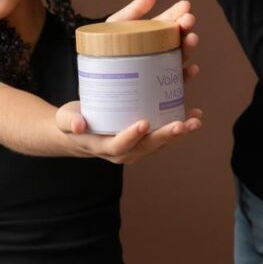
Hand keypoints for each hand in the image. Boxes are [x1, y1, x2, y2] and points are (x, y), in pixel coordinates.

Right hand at [56, 101, 202, 164]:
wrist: (81, 131)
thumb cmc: (72, 123)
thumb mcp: (65, 120)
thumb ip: (70, 121)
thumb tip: (78, 124)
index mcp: (106, 147)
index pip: (120, 145)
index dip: (132, 136)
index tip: (144, 123)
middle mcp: (127, 151)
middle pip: (149, 146)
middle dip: (167, 135)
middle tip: (182, 124)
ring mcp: (139, 146)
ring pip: (163, 141)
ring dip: (181, 131)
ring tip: (197, 119)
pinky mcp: (148, 137)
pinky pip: (167, 132)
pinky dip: (182, 122)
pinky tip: (196, 112)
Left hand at [107, 0, 198, 81]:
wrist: (96, 79)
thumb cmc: (106, 49)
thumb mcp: (118, 25)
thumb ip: (135, 9)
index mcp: (152, 34)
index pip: (169, 22)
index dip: (179, 12)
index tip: (186, 5)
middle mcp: (161, 50)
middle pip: (178, 38)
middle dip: (185, 28)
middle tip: (188, 20)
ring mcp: (163, 69)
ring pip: (181, 58)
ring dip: (189, 48)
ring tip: (191, 39)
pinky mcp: (161, 88)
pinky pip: (177, 84)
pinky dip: (187, 76)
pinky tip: (192, 69)